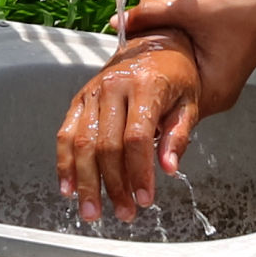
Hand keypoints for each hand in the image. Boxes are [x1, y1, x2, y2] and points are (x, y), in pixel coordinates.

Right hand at [55, 26, 204, 219]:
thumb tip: (168, 168)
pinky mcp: (80, 99)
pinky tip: (68, 188)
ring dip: (86, 182)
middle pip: (107, 145)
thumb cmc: (178, 75)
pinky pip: (66, 133)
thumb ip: (179, 134)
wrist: (157, 43)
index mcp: (145, 85)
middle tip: (124, 213)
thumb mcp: (190, 102)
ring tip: (92, 212)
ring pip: (83, 143)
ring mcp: (92, 92)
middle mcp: (114, 86)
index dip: (139, 172)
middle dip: (114, 185)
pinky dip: (64, 163)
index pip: (137, 137)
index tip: (146, 198)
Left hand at [120, 0, 255, 118]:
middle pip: (175, 110)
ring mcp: (223, 89)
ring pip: (184, 99)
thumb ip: (150, 16)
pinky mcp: (224, 78)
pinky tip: (163, 70)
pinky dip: (179, 81)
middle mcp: (219, 97)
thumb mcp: (188, 9)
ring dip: (165, 90)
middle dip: (152, 100)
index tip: (122, 104)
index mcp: (212, 90)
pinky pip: (195, 87)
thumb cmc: (240, 7)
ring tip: (138, 80)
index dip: (144, 109)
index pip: (169, 116)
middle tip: (124, 91)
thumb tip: (117, 22)